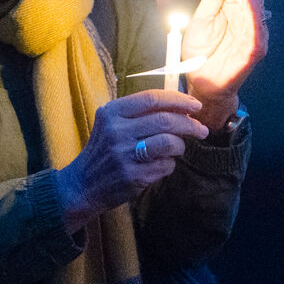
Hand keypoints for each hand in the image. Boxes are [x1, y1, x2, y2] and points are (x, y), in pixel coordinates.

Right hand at [56, 90, 208, 232]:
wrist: (82, 185)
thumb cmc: (103, 151)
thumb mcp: (111, 124)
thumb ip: (139, 114)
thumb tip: (180, 108)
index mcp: (111, 112)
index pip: (151, 99)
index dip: (178, 100)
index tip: (196, 106)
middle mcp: (116, 131)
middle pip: (165, 120)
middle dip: (190, 124)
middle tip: (201, 130)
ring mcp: (124, 154)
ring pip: (169, 143)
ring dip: (181, 145)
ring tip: (179, 149)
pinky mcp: (132, 176)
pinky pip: (165, 166)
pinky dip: (169, 164)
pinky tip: (160, 165)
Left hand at [183, 0, 268, 130]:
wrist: (202, 82)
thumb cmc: (201, 52)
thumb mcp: (201, 19)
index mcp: (233, 10)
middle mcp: (246, 19)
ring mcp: (252, 34)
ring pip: (255, 9)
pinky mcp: (254, 50)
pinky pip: (257, 32)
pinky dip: (253, 18)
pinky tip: (248, 4)